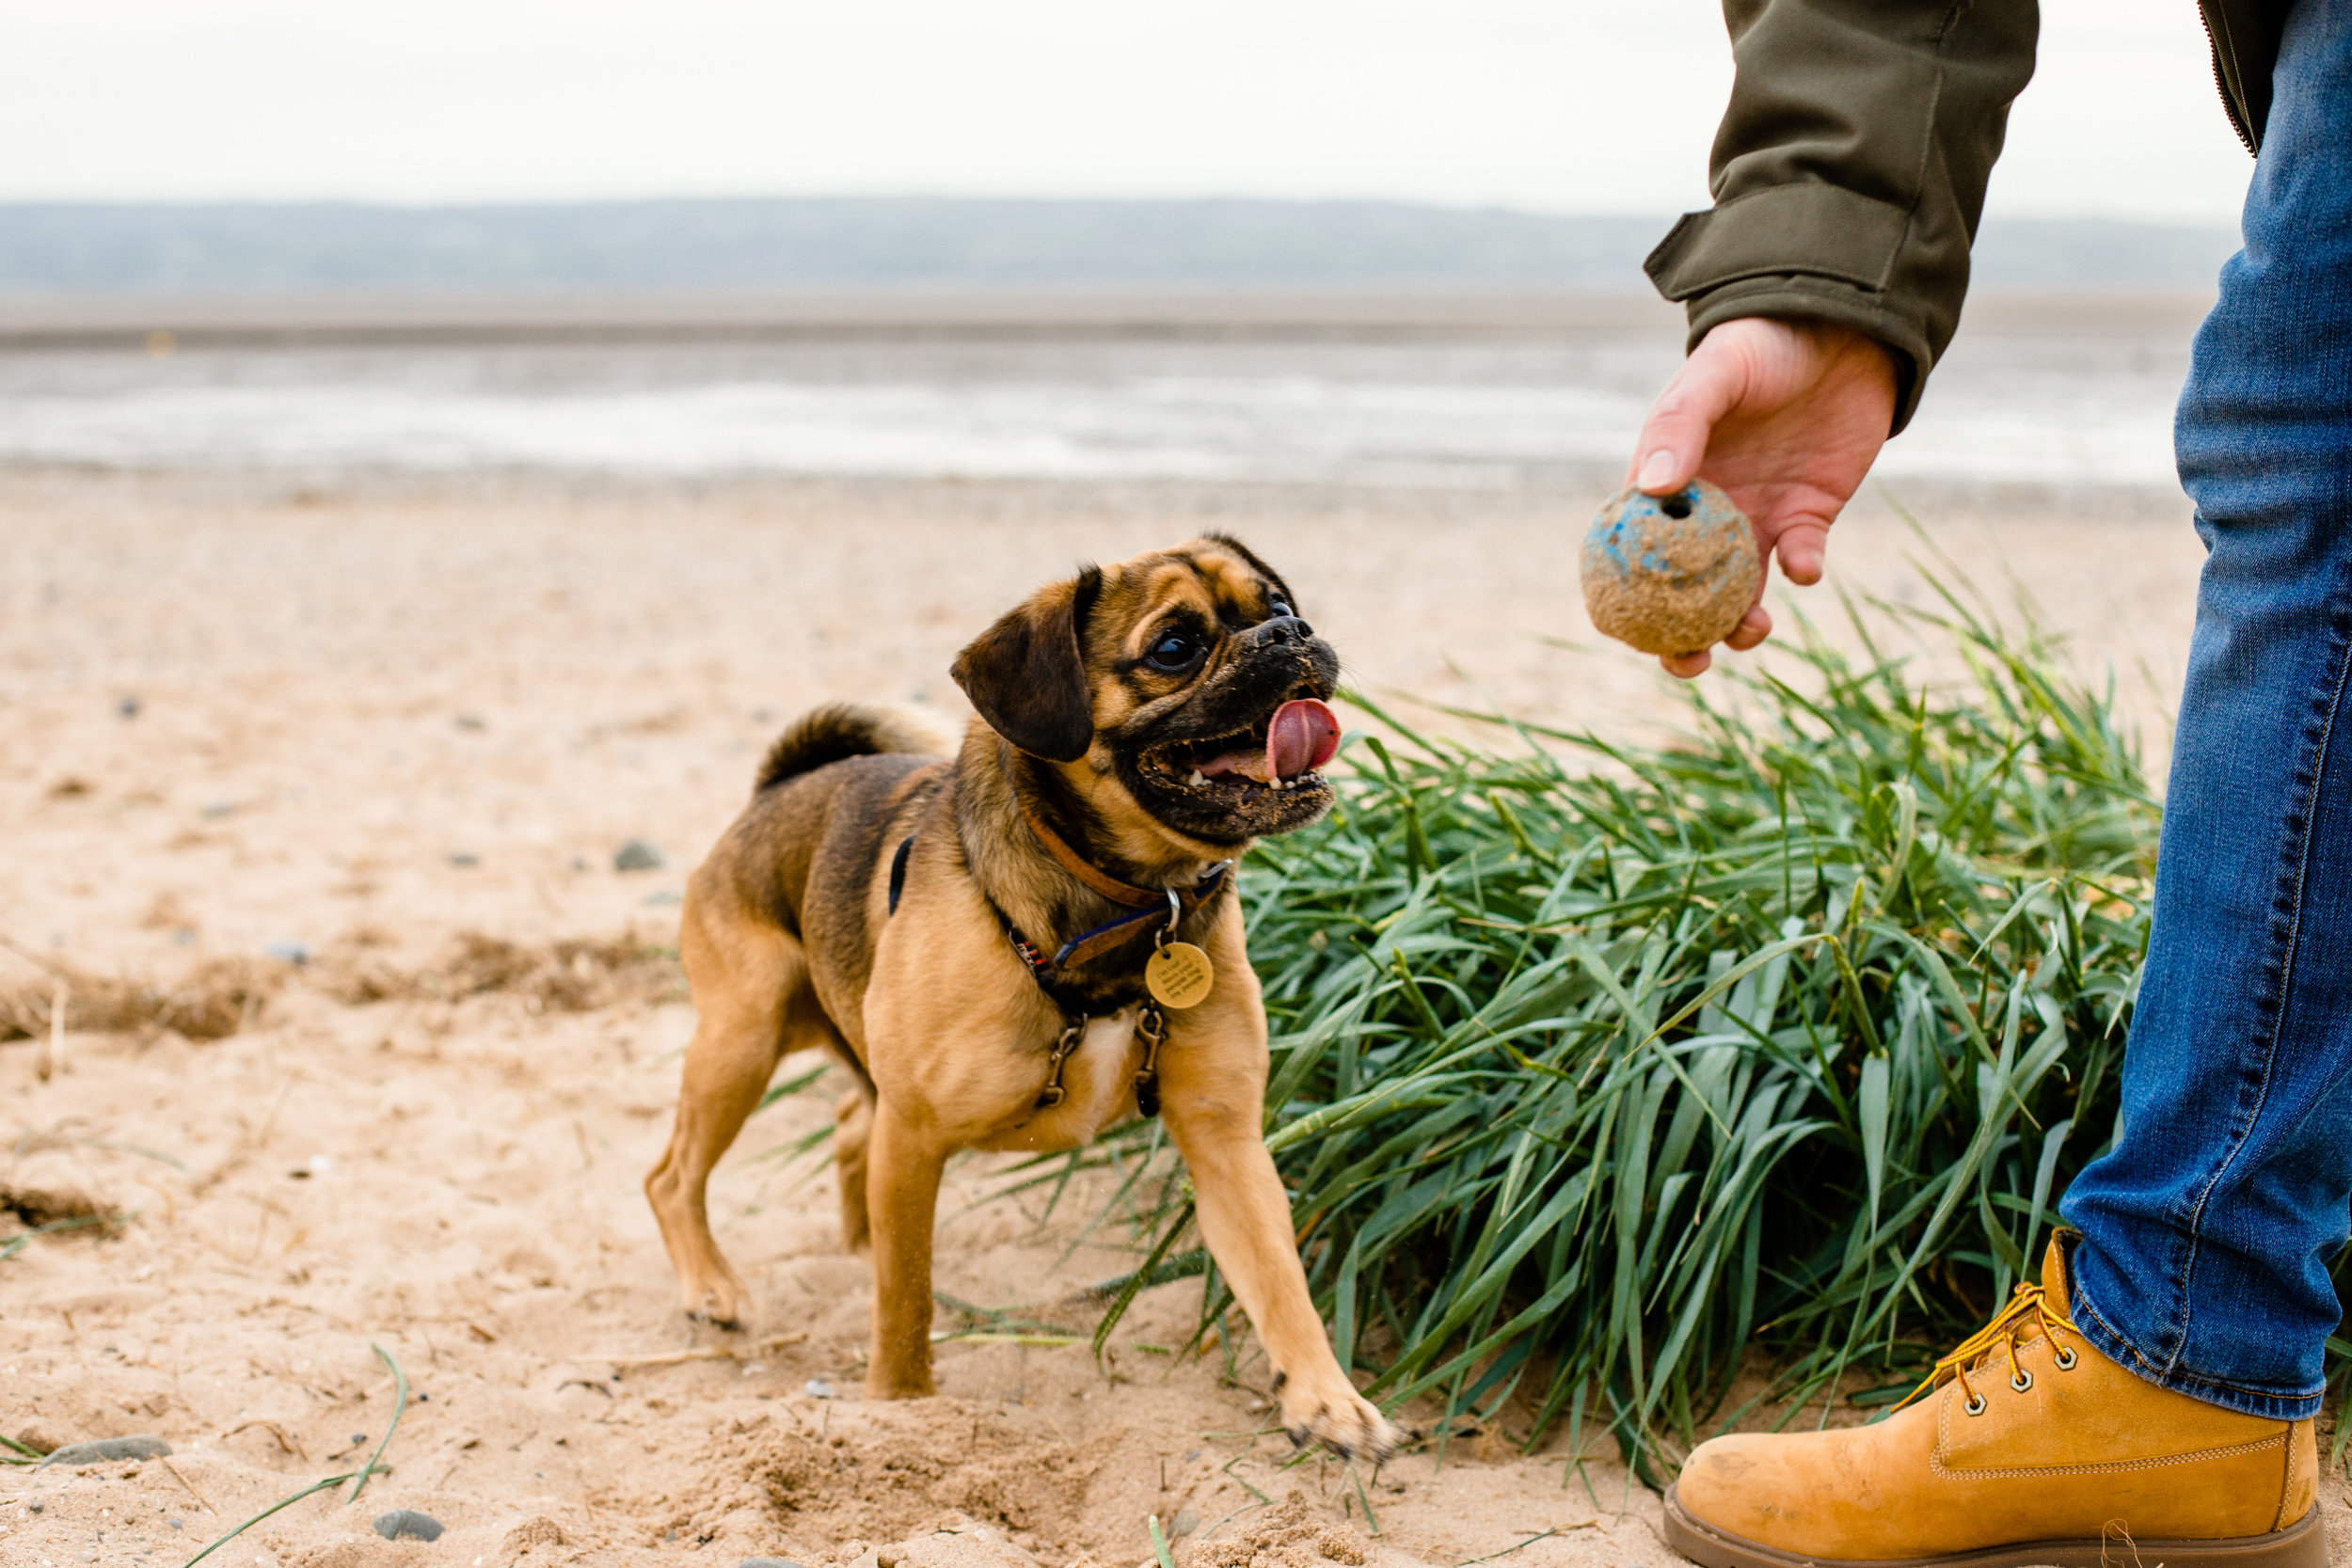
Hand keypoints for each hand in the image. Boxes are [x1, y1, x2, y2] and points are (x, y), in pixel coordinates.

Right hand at [1625, 317, 1897, 676]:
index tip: (1624, 629)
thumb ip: (1681, 426)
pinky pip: (1801, 559)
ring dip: (1742, 621)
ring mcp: (1758, 516)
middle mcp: (1708, 509)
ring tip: (1754, 628)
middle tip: (1691, 661)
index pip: (1633, 551)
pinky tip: (1804, 566)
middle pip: (1684, 590)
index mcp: (1667, 482)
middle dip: (1683, 636)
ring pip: (1741, 591)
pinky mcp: (1809, 515)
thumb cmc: (1762, 344)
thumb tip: (1651, 485)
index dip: (1623, 596)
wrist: (1843, 327)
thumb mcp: (1715, 375)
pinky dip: (1802, 571)